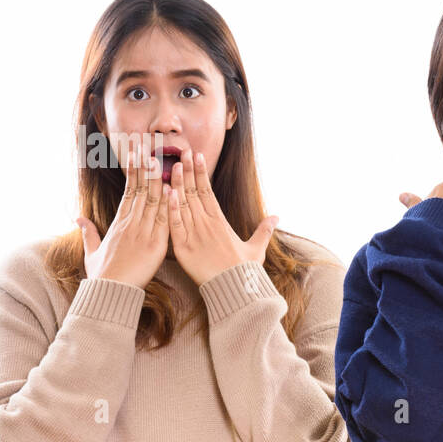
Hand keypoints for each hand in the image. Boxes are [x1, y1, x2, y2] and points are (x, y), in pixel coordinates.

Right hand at [77, 138, 170, 287]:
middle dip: (144, 165)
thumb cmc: (102, 274)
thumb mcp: (91, 251)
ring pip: (152, 200)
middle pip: (140, 188)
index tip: (137, 153)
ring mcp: (143, 232)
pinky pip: (164, 220)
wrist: (110, 292)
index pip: (128, 190)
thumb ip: (88, 233)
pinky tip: (172, 188)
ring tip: (161, 156)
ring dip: (158, 178)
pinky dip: (168, 204)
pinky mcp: (155, 245)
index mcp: (119, 222)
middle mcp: (130, 223)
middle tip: (147, 143)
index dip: (134, 171)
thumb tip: (78, 219)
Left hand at [166, 149, 277, 285]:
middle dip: (187, 170)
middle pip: (193, 192)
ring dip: (175, 183)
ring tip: (170, 164)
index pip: (208, 191)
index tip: (197, 156)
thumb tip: (276, 217)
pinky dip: (170, 209)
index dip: (201, 172)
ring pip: (182, 204)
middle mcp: (206, 224)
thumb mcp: (257, 249)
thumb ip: (264, 230)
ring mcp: (194, 235)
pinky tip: (166, 193)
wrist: (234, 290)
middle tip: (181, 151)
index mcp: (220, 221)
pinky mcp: (183, 248)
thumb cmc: (245, 271)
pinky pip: (175, 225)